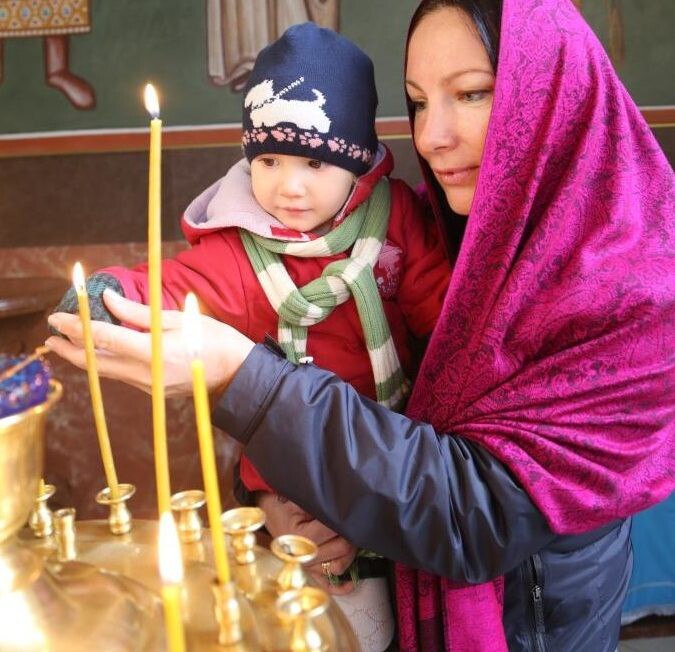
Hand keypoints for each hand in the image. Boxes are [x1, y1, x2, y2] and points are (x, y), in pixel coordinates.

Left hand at [45, 290, 254, 396]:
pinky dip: (105, 362)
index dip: (78, 327)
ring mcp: (148, 386)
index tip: (59, 317)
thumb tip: (108, 300)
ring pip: (106, 371)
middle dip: (70, 349)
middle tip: (52, 335)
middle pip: (96, 362)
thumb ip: (140, 313)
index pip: (104, 339)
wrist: (237, 375)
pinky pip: (121, 375)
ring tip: (69, 342)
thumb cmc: (214, 340)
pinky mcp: (152, 390)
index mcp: (154, 352)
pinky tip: (101, 352)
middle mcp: (146, 374)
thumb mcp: (180, 319)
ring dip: (84, 357)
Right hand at [257, 492, 357, 594]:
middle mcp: (302, 556)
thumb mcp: (297, 500)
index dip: (342, 519)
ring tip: (351, 539)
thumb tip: (338, 507)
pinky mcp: (309, 573)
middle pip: (340, 549)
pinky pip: (327, 585)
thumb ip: (316, 504)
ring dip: (350, 553)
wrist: (267, 513)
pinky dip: (341, 586)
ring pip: (338, 566)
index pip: (331, 530)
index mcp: (298, 536)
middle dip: (350, 534)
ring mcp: (306, 567)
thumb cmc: (282, 505)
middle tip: (352, 523)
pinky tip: (352, 580)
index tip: (346, 510)